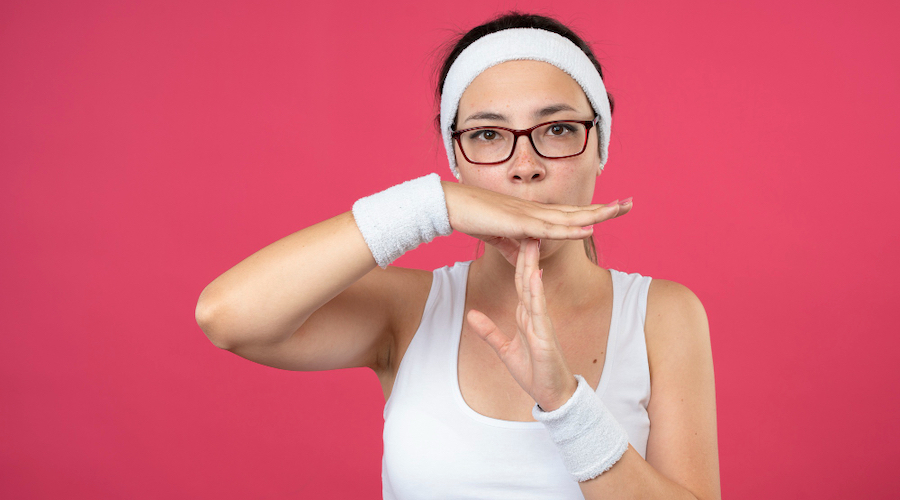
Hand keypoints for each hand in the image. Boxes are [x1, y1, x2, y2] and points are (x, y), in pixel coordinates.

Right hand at [442, 182, 629, 264]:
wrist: (452, 205)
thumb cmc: (474, 217)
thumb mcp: (500, 238)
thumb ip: (516, 247)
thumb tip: (528, 257)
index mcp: (533, 214)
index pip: (569, 213)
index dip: (591, 211)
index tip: (613, 208)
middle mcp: (536, 211)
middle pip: (577, 211)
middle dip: (604, 208)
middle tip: (630, 203)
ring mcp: (530, 215)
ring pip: (569, 217)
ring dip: (595, 215)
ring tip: (618, 210)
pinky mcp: (520, 223)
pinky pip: (550, 228)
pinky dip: (571, 230)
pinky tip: (588, 229)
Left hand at [465, 238, 577, 411]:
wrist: (553, 395)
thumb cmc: (535, 372)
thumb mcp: (504, 350)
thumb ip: (489, 332)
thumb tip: (470, 315)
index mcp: (526, 315)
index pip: (521, 282)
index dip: (517, 261)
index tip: (514, 239)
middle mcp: (535, 314)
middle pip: (528, 278)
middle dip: (526, 253)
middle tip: (525, 226)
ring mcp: (542, 323)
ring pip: (534, 288)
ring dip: (532, 265)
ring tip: (531, 242)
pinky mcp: (545, 335)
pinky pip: (539, 310)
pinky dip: (536, 292)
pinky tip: (534, 276)